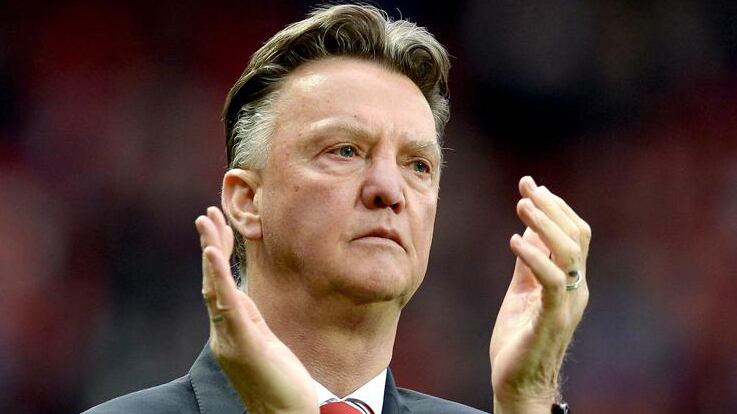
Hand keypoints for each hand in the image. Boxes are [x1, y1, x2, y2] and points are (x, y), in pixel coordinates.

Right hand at [195, 207, 317, 413]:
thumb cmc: (280, 385)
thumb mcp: (265, 344)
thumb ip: (251, 321)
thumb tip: (241, 298)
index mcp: (232, 330)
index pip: (220, 286)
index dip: (217, 257)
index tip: (218, 228)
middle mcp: (224, 333)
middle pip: (211, 281)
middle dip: (210, 245)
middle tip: (207, 213)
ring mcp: (230, 339)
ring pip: (214, 287)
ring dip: (209, 252)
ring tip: (206, 221)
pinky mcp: (243, 344)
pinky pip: (227, 305)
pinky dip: (217, 276)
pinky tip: (212, 253)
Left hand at [490, 177, 590, 413]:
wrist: (518, 382)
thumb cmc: (519, 336)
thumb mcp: (521, 289)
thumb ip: (529, 261)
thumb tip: (530, 228)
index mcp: (570, 280)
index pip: (574, 233)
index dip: (556, 206)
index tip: (530, 184)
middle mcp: (575, 289)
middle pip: (576, 236)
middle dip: (551, 207)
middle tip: (526, 187)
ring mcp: (567, 304)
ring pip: (570, 253)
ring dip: (544, 225)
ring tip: (521, 206)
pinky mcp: (552, 319)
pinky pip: (551, 282)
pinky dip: (535, 258)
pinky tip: (515, 242)